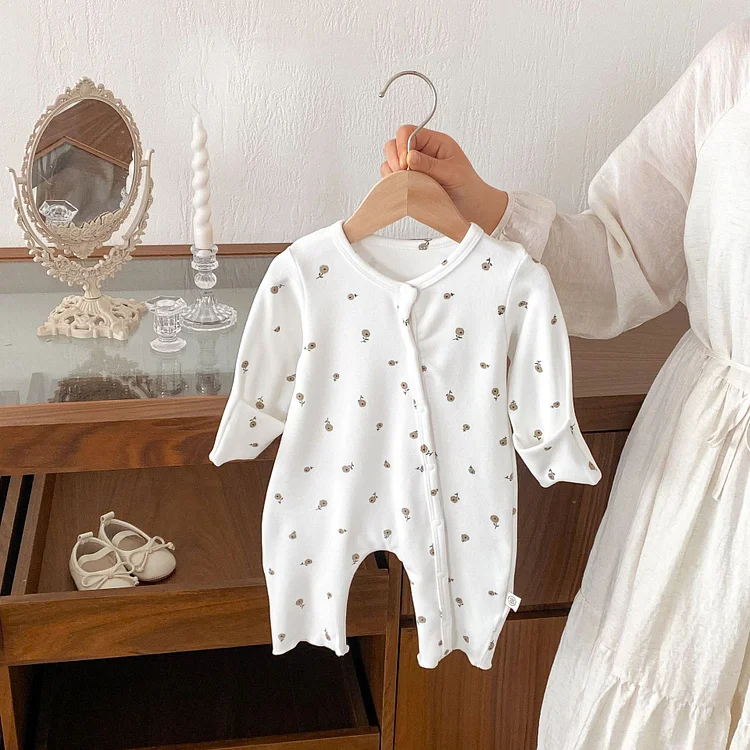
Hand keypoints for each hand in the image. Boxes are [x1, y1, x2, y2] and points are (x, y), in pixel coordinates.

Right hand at [382, 125, 508, 234]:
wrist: (472, 208)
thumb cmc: (467, 187)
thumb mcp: (452, 172)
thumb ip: (430, 165)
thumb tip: (409, 156)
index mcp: (435, 143)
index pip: (408, 133)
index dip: (402, 145)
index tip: (404, 163)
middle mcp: (422, 152)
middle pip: (395, 144)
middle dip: (394, 157)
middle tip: (401, 173)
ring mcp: (414, 167)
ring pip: (390, 160)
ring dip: (392, 171)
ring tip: (402, 182)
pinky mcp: (409, 181)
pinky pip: (392, 177)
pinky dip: (392, 182)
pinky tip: (400, 187)